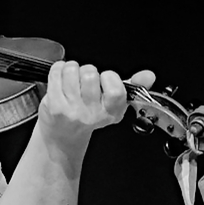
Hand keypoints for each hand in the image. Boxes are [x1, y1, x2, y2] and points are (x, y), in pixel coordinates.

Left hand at [38, 61, 154, 150]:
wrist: (63, 136)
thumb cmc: (87, 116)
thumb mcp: (113, 103)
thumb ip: (132, 86)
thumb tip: (148, 75)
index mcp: (111, 112)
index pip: (115, 88)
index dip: (108, 77)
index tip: (104, 79)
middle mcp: (92, 114)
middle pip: (91, 74)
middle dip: (87, 70)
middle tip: (84, 79)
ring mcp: (72, 110)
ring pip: (72, 70)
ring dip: (71, 68)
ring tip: (72, 77)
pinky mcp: (54, 105)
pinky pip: (56, 73)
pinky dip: (58, 69)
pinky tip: (60, 76)